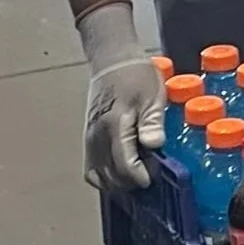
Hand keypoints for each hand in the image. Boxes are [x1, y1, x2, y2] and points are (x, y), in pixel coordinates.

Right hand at [78, 1, 166, 190]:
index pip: (124, 165)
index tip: (155, 176)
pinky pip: (91, 170)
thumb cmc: (136, 75)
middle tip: (151, 175)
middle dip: (132, 183)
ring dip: (118, 184)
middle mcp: (97, 136)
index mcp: (114, 125)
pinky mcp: (87, 139)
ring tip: (138, 176)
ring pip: (98, 177)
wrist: (111, 60)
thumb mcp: (153, 95)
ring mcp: (89, 139)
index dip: (141, 177)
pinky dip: (105, 178)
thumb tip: (153, 146)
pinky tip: (121, 174)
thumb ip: (153, 122)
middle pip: (110, 176)